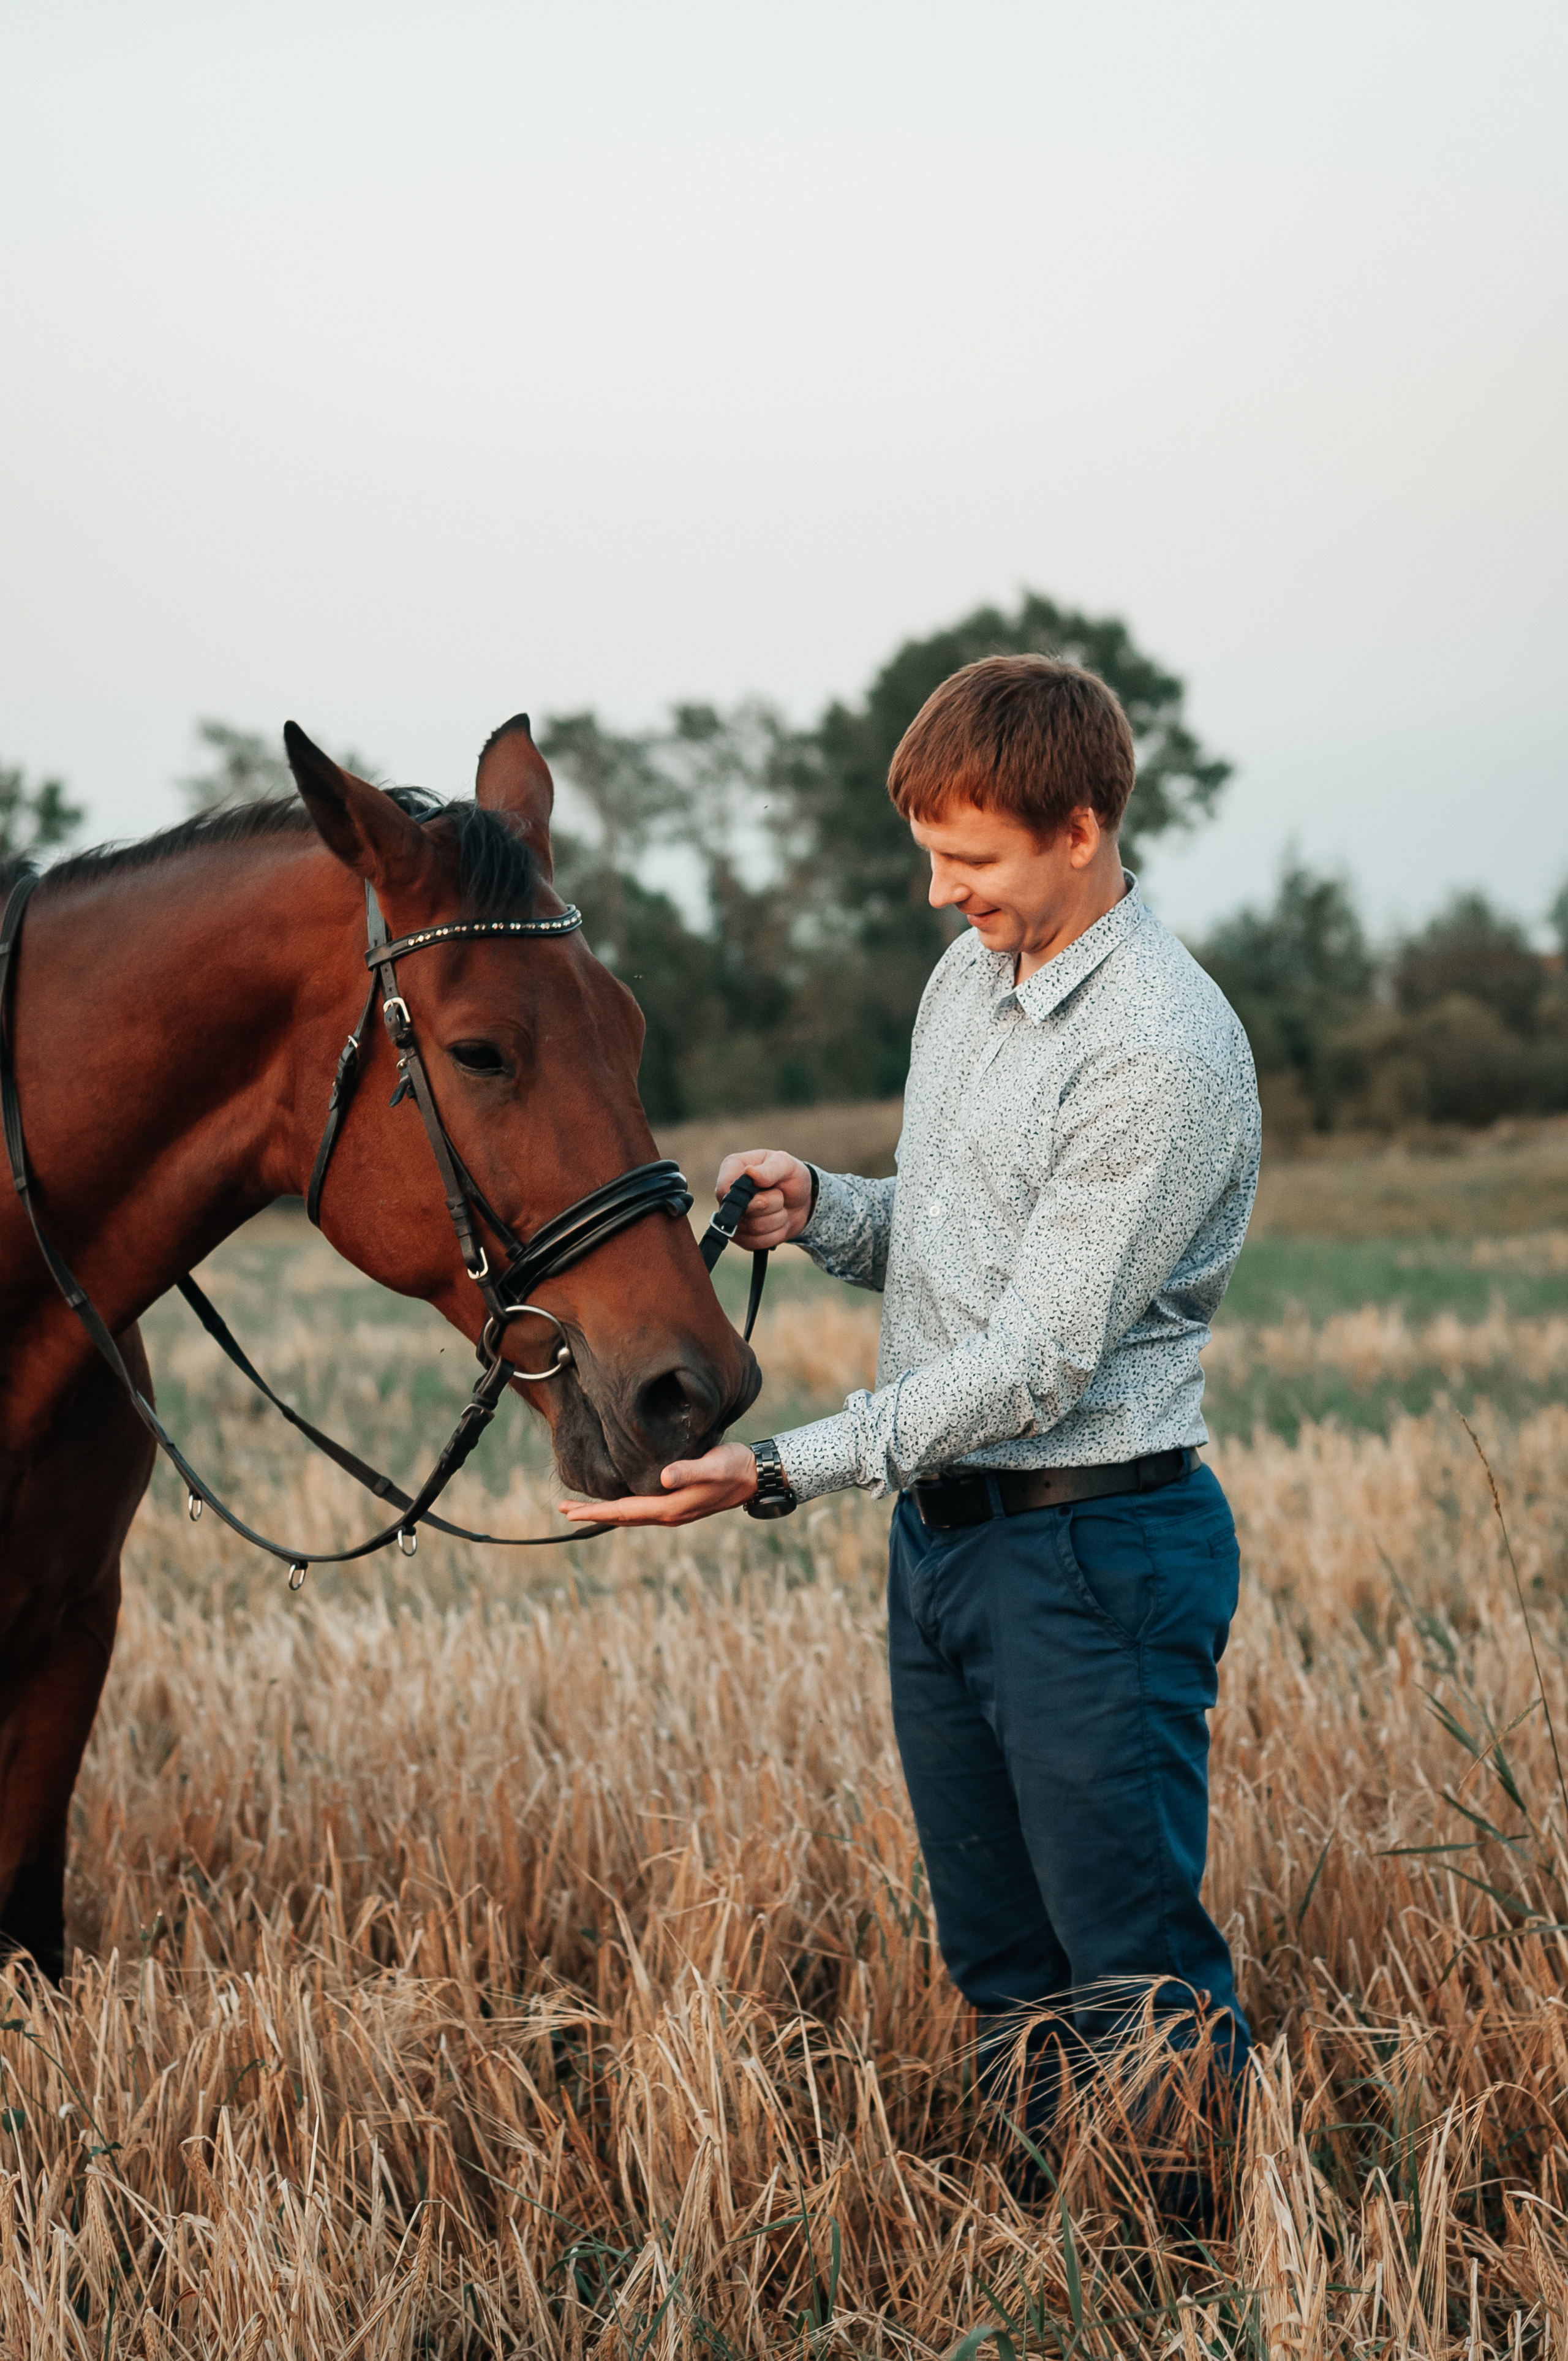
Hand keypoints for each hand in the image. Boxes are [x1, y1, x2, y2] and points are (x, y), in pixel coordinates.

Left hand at [558, 1440, 759, 1528]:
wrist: (756, 1476)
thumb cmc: (734, 1466)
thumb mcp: (714, 1465)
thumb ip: (689, 1471)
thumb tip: (662, 1478)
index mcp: (671, 1508)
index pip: (624, 1511)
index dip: (596, 1511)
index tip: (570, 1511)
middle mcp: (668, 1514)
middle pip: (622, 1516)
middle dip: (593, 1514)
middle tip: (564, 1509)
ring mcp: (673, 1511)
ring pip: (631, 1514)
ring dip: (606, 1511)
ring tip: (582, 1507)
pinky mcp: (678, 1503)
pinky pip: (642, 1509)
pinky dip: (623, 1507)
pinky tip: (618, 1499)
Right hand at [715, 1149, 814, 1249]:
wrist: (803, 1201)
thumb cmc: (791, 1177)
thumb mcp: (786, 1164)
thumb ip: (770, 1169)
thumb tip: (750, 1172)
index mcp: (732, 1169)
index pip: (724, 1190)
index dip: (745, 1196)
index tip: (766, 1187)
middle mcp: (727, 1195)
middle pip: (743, 1211)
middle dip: (771, 1204)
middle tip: (779, 1195)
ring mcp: (733, 1219)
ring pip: (754, 1228)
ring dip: (777, 1218)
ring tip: (780, 1207)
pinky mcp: (742, 1238)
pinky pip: (757, 1243)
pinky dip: (776, 1233)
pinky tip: (779, 1222)